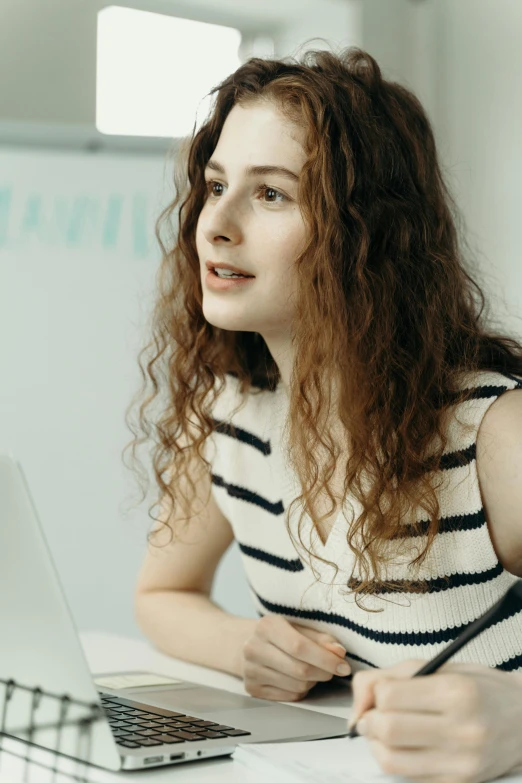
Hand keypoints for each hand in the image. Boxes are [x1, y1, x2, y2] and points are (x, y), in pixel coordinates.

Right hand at [239, 614, 350, 701]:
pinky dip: (301, 690)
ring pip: (296, 685)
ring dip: (313, 682)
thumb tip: (339, 652)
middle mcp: (254, 648)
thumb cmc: (281, 633)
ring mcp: (251, 670)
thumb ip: (321, 639)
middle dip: (324, 672)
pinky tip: (298, 679)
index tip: (343, 666)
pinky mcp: (252, 688)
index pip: (300, 647)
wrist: (247, 642)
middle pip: (299, 670)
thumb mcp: (300, 627)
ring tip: (312, 670)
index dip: (325, 659)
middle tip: (334, 670)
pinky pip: (289, 696)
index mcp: (267, 626)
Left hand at [349, 658, 521, 782]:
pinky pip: (408, 777)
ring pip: (391, 760)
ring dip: (377, 743)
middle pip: (387, 729)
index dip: (374, 693)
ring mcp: (461, 764)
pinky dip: (397, 760)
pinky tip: (406, 746)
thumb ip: (390, 677)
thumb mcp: (438, 667)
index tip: (379, 692)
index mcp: (456, 693)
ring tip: (385, 730)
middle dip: (369, 720)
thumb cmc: (479, 689)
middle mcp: (461, 731)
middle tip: (373, 714)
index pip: (389, 696)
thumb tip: (358, 705)